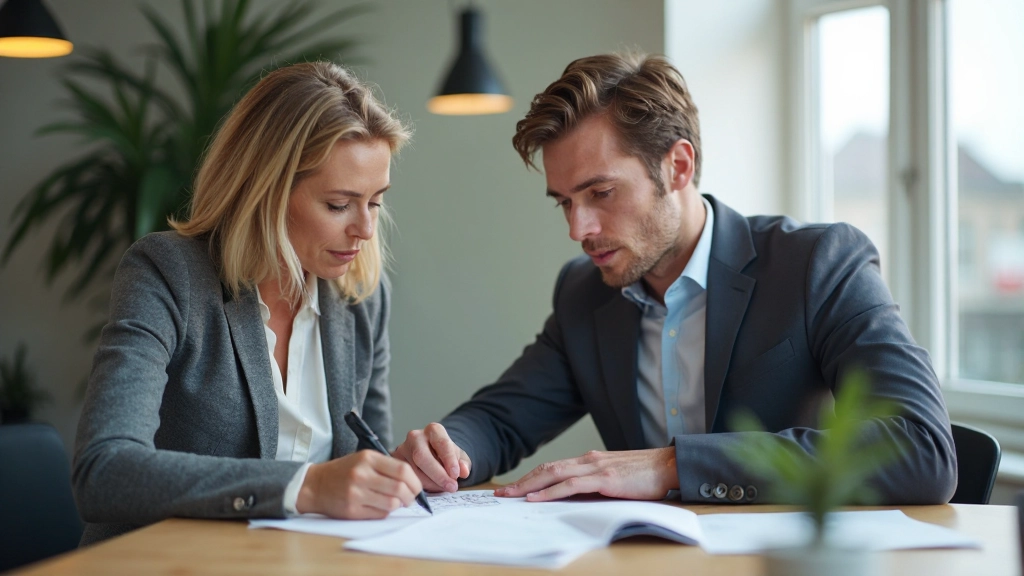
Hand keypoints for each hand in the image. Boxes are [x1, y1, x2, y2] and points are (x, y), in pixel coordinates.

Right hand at [295, 450, 421, 518]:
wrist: (315, 485)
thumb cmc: (344, 471)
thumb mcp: (364, 459)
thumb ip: (387, 467)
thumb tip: (412, 482)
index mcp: (368, 458)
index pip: (403, 470)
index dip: (415, 481)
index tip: (416, 487)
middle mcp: (362, 474)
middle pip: (400, 488)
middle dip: (411, 496)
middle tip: (410, 499)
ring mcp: (356, 493)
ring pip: (392, 504)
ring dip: (398, 505)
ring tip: (395, 502)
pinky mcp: (352, 510)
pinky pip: (380, 514)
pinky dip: (385, 512)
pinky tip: (379, 506)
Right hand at [392, 423, 470, 492]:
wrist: (432, 454)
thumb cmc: (446, 456)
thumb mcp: (459, 458)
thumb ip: (463, 463)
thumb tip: (463, 471)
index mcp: (434, 430)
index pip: (442, 443)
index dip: (449, 460)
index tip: (456, 475)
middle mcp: (415, 436)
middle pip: (422, 456)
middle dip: (438, 475)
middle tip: (450, 487)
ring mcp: (402, 448)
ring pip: (412, 469)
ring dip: (429, 483)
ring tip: (442, 488)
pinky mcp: (394, 461)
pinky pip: (404, 476)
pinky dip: (418, 486)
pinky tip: (428, 490)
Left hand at [494, 447, 678, 501]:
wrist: (668, 465)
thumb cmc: (645, 475)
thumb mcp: (615, 478)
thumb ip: (596, 484)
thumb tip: (576, 498)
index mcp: (590, 460)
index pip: (554, 468)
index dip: (532, 477)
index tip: (515, 487)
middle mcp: (588, 460)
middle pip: (547, 469)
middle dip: (522, 481)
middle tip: (502, 493)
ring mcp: (595, 468)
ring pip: (553, 475)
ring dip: (529, 486)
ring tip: (511, 496)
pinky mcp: (604, 478)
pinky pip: (571, 486)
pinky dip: (551, 492)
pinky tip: (537, 498)